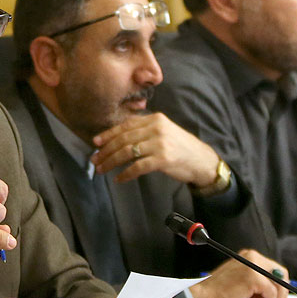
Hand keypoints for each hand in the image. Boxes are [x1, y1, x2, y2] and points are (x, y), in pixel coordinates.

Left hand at [90, 113, 218, 185]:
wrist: (202, 160)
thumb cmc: (180, 147)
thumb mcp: (163, 131)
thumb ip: (144, 131)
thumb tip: (117, 138)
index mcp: (155, 119)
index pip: (126, 125)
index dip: (109, 134)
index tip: (96, 143)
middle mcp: (157, 128)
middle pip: (124, 139)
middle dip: (106, 150)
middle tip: (95, 160)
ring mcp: (160, 143)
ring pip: (127, 152)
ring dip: (111, 162)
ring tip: (102, 169)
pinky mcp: (163, 159)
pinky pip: (138, 167)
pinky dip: (126, 174)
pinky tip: (119, 179)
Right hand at [189, 252, 289, 297]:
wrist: (204, 297)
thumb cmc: (220, 293)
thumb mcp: (243, 285)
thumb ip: (259, 286)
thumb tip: (276, 296)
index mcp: (249, 256)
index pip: (275, 269)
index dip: (280, 286)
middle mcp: (252, 256)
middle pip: (280, 274)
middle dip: (282, 294)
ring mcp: (253, 265)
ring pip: (278, 284)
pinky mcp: (253, 277)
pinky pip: (271, 293)